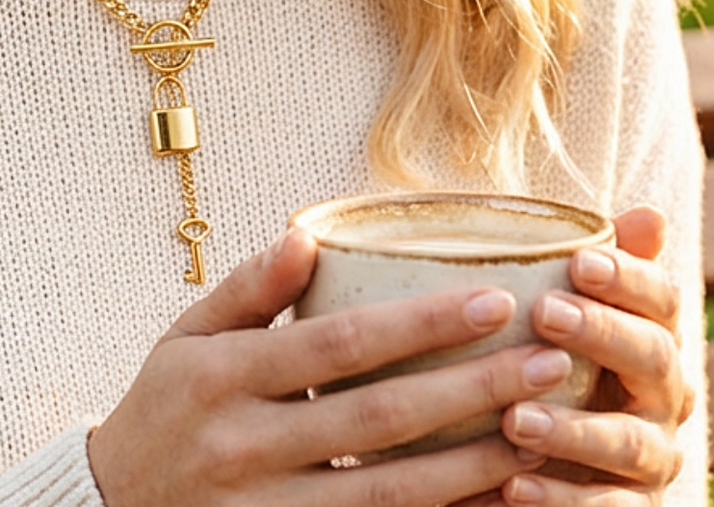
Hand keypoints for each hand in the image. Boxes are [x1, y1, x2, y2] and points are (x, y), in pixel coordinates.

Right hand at [87, 228, 573, 506]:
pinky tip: (495, 498)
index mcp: (224, 376)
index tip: (492, 299)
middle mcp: (248, 446)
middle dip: (475, 388)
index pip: (340, 344)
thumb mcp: (185, 338)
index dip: (421, 324)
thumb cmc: (164, 409)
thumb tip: (305, 234)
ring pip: (393, 493)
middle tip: (550, 360)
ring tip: (545, 431)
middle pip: (381, 418)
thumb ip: (246, 289)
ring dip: (477, 464)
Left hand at [487, 208, 694, 504]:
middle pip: (654, 358)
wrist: (544, 454)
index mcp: (652, 336)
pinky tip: (514, 489)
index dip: (629, 277)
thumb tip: (651, 213)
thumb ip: (596, 264)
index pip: (662, 299)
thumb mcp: (561, 306)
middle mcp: (663, 397)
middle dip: (602, 333)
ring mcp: (652, 458)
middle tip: (546, 314)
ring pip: (629, 443)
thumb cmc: (547, 354)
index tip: (580, 261)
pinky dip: (562, 502)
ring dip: (573, 429)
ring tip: (515, 419)